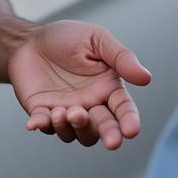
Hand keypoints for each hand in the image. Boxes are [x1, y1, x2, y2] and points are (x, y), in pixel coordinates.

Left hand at [7, 20, 151, 149]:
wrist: (31, 39)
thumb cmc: (67, 38)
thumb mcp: (96, 39)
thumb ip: (120, 57)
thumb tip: (147, 78)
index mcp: (107, 88)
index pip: (123, 109)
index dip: (129, 121)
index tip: (131, 131)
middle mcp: (90, 105)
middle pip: (103, 128)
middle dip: (108, 134)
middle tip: (111, 140)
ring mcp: (66, 112)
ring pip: (76, 133)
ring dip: (72, 127)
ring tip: (64, 112)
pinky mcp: (42, 112)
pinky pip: (44, 125)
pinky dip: (42, 125)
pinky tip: (36, 122)